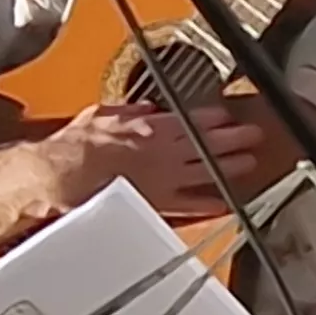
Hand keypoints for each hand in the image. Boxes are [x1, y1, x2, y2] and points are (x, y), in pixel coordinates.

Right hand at [36, 101, 278, 221]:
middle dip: (235, 138)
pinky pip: (191, 205)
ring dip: (231, 166)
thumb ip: (128, 112)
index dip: (213, 118)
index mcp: (151, 129)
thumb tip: (146, 110)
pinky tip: (226, 204)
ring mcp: (164, 179)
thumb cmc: (74, 146)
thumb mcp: (99, 115)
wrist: (60, 176)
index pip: (191, 120)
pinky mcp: (158, 203)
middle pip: (208, 143)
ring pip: (207, 170)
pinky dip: (209, 204)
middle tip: (254, 135)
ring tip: (250, 162)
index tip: (227, 116)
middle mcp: (164, 152)